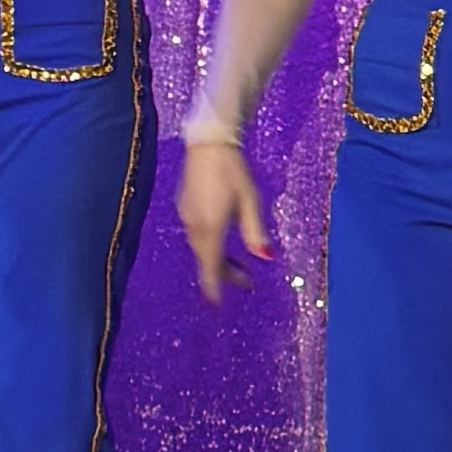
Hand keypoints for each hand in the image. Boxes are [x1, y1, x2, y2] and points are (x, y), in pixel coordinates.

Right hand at [179, 133, 272, 303]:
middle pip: (207, 259)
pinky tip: (222, 241)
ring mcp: (187, 217)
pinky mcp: (185, 208)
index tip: (217, 306)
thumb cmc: (234, 172)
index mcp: (211, 228)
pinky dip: (210, 246)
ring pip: (201, 248)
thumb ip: (255, 232)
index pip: (211, 266)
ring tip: (238, 264)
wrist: (209, 145)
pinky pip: (197, 236)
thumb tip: (266, 258)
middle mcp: (195, 227)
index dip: (214, 287)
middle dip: (224, 273)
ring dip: (217, 259)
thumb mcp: (251, 202)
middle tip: (247, 280)